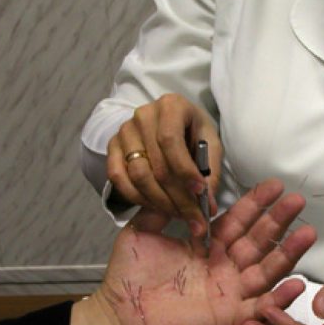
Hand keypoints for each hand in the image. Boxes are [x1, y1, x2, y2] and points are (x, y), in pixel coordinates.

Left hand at [65, 179, 315, 324]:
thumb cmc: (127, 281)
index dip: (256, 204)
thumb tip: (177, 183)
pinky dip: (279, 298)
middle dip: (279, 221)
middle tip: (297, 200)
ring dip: (288, 253)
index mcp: (206, 247)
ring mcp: (228, 293)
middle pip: (258, 241)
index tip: (273, 187)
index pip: (237, 221)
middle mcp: (222, 268)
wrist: (118, 319)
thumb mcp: (142, 232)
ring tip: (308, 233)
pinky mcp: (229, 317)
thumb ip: (161, 208)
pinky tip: (296, 284)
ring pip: (266, 270)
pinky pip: (259, 307)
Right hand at [106, 93, 221, 236]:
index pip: (171, 141)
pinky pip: (118, 178)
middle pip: (156, 164)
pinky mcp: (113, 146)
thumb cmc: (194, 133)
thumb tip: (207, 206)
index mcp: (171, 106)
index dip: (185, 171)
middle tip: (193, 217)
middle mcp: (144, 115)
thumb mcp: (211, 145)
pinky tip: (156, 207)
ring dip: (159, 201)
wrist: (171, 123)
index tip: (200, 193)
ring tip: (178, 214)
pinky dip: (137, 198)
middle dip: (177, 197)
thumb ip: (211, 173)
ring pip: (137, 174)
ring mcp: (125, 130)